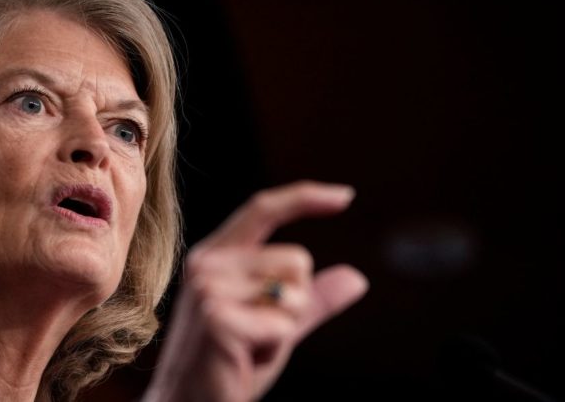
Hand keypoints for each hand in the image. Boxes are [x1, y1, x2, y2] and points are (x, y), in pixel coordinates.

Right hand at [143, 181, 368, 401]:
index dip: (305, 197)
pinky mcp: (218, 318)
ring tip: (248, 348)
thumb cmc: (228, 368)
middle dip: (294, 304)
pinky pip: (283, 326)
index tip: (346, 196)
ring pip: (294, 293)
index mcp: (215, 256)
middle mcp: (207, 264)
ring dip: (284, 330)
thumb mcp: (276, 325)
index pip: (263, 210)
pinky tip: (242, 359)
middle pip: (297, 260)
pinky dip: (274, 349)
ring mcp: (208, 289)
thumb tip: (356, 278)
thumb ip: (311, 300)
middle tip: (256, 336)